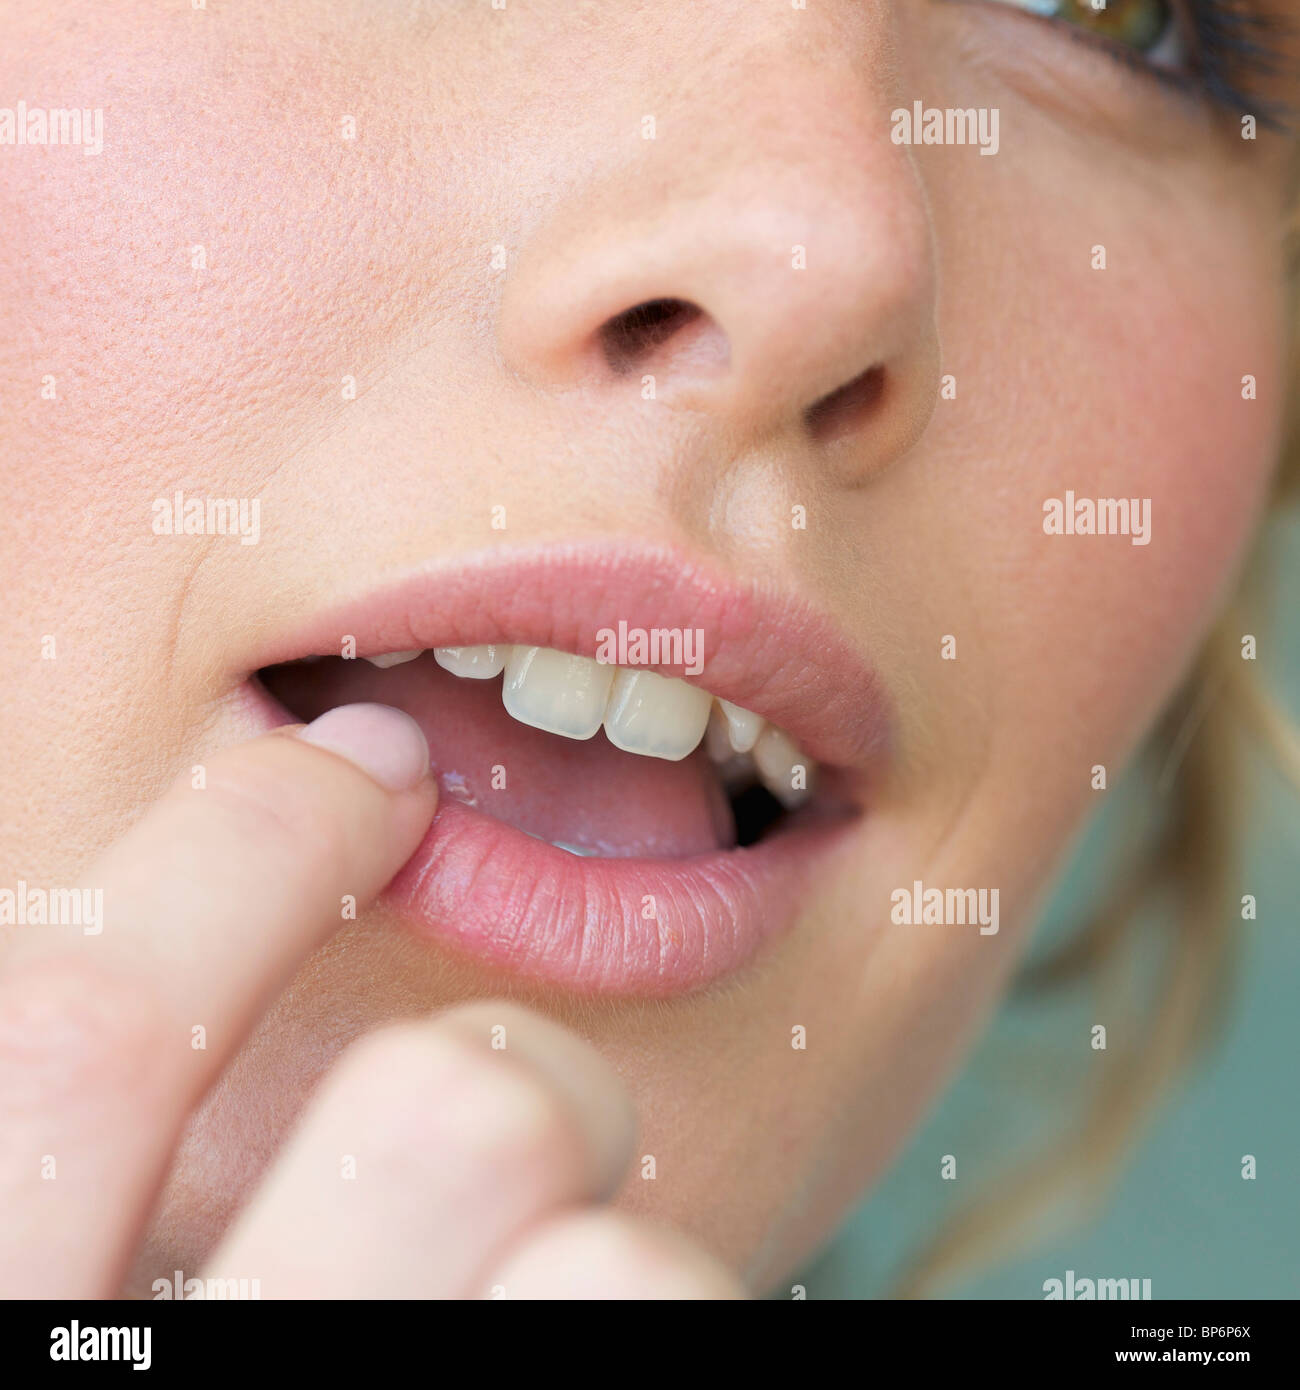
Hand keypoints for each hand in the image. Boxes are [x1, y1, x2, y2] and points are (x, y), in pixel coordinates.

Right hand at [0, 704, 741, 1298]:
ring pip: (623, 1278)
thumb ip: (70, 1181)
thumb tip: (203, 984)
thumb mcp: (33, 1287)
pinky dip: (674, 1322)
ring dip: (608, 1271)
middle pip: (452, 1118)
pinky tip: (595, 1330)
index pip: (85, 1030)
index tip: (362, 766)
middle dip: (522, 1069)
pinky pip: (680, 1327)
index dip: (242, 847)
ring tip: (552, 1300)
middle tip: (524, 1098)